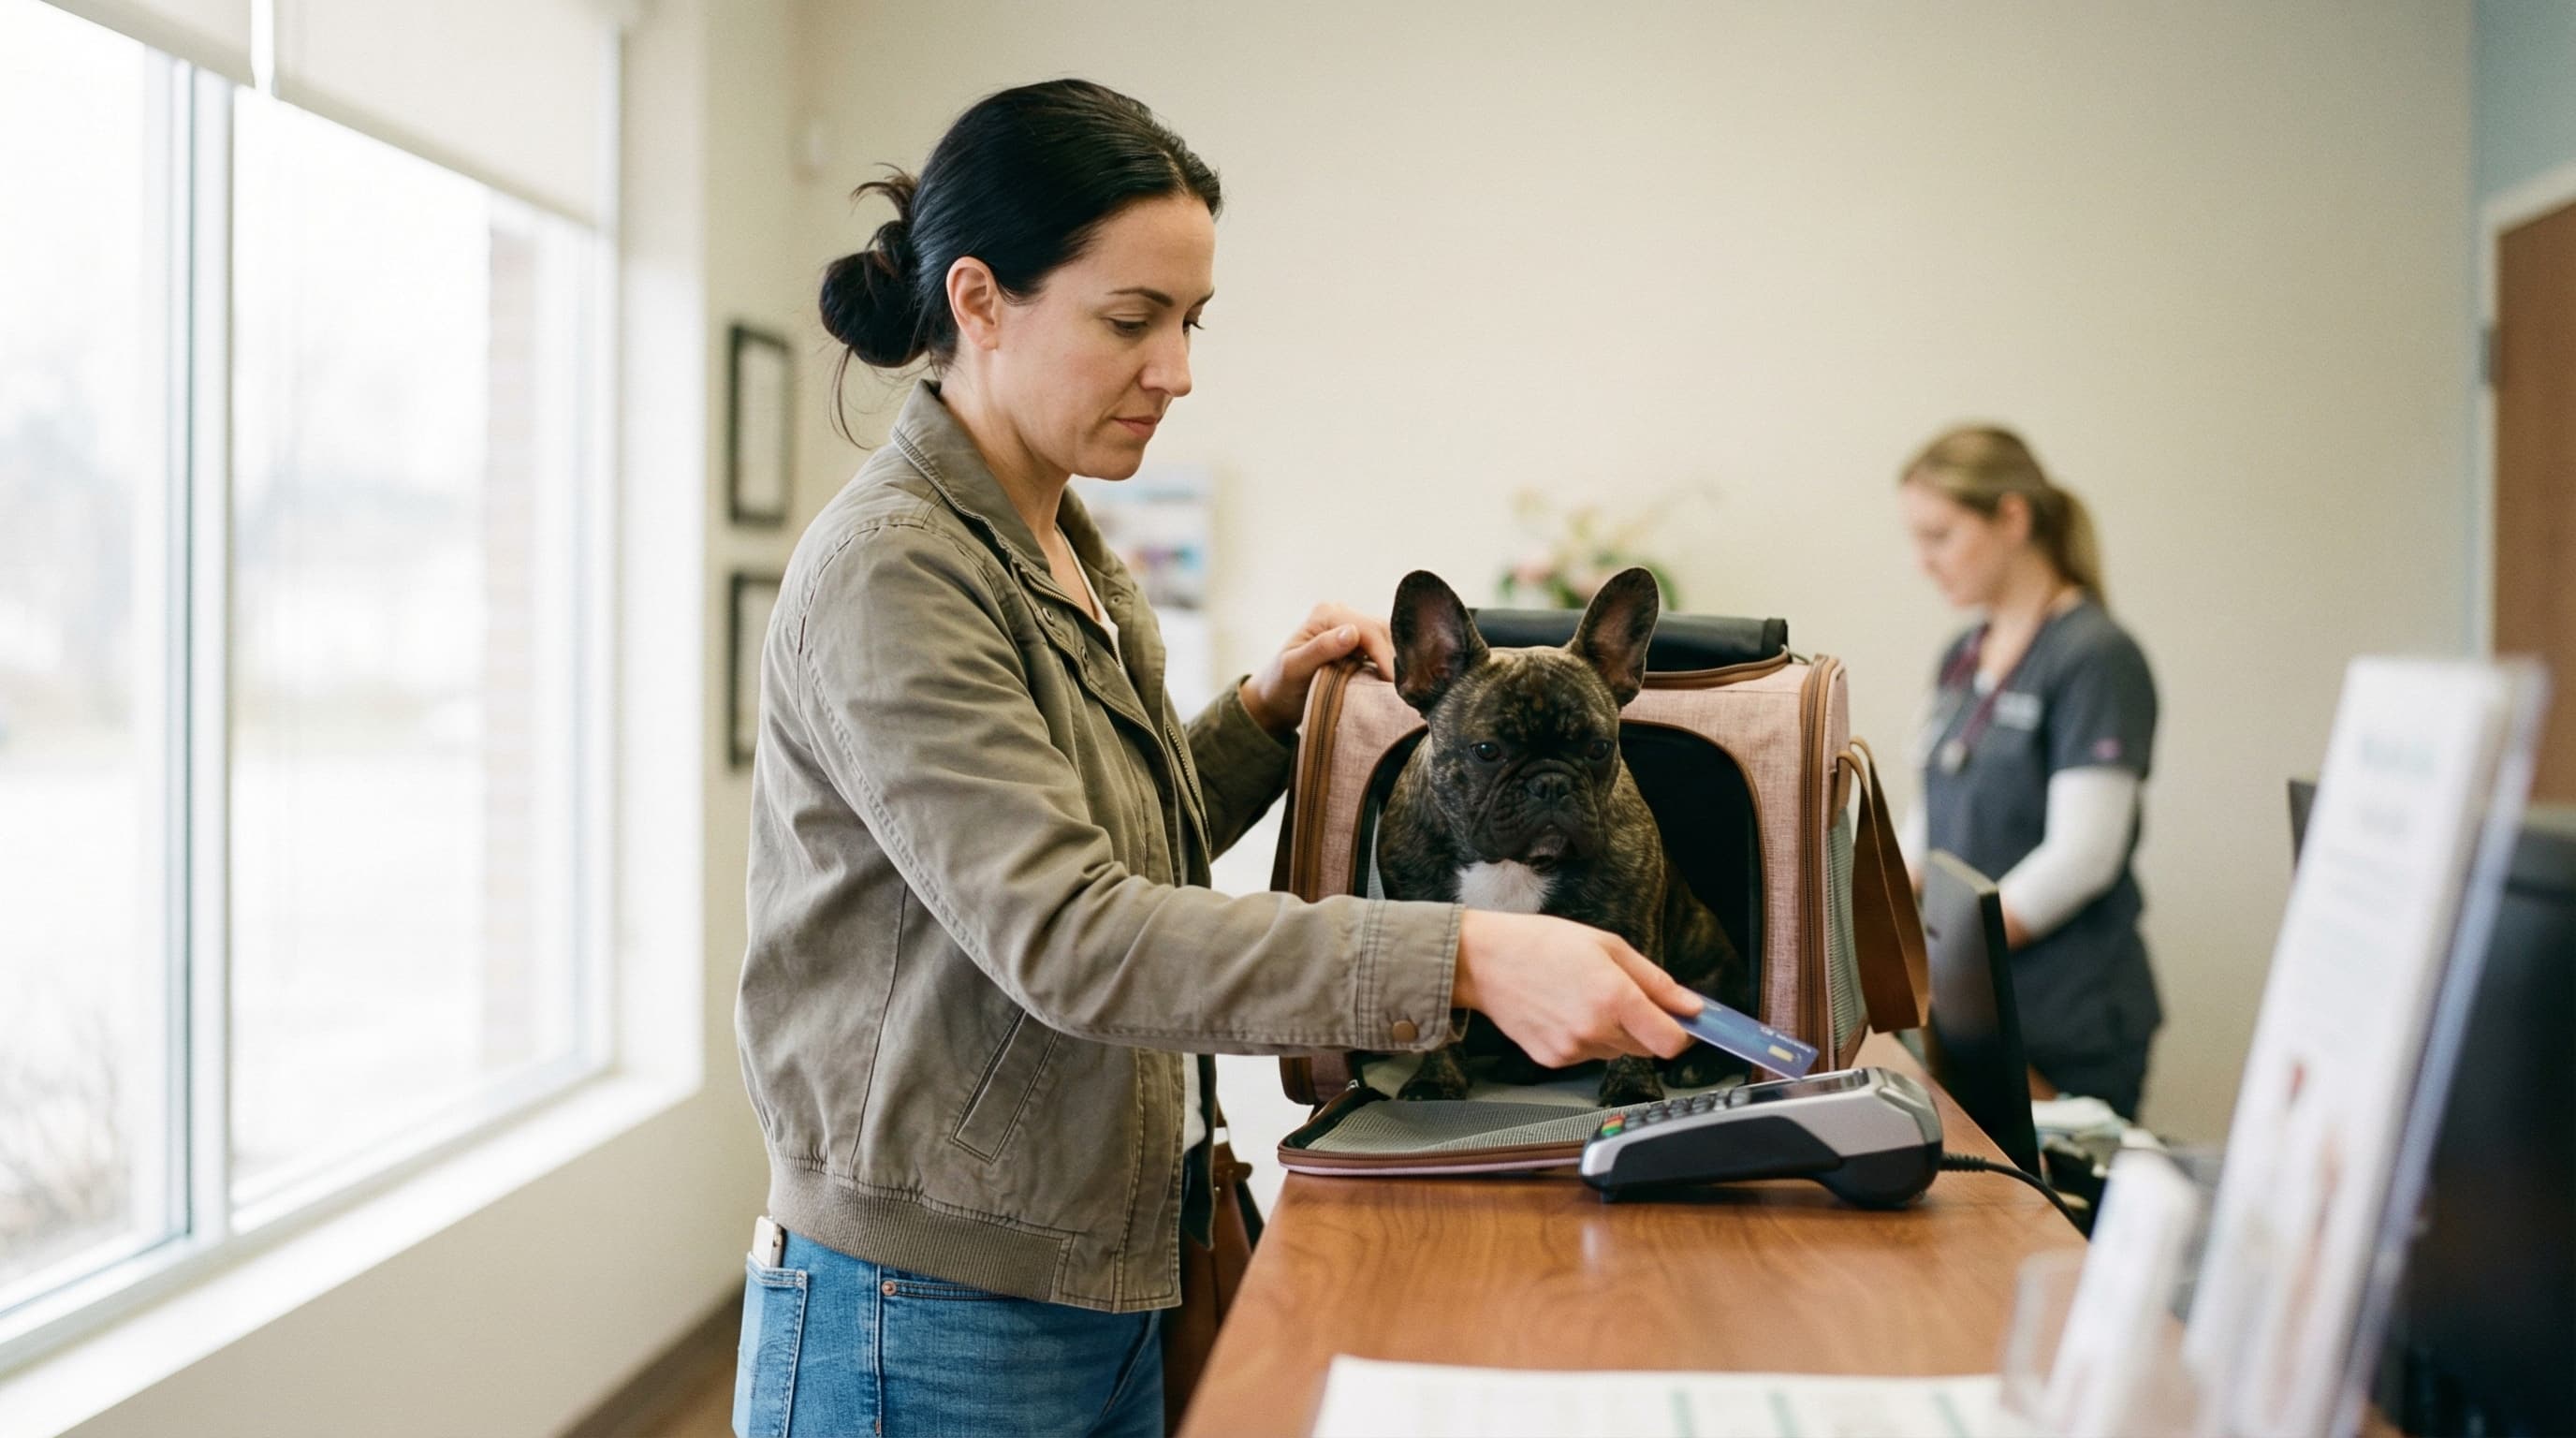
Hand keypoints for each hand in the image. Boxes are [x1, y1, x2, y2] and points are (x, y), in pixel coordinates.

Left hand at [1238, 602, 1396, 735]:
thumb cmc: (1280, 685)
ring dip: (1393, 661)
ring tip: (1397, 687)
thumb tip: (1352, 632)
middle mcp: (1339, 613)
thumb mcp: (1294, 669)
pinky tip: (1390, 682)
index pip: (1366, 629)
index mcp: (1325, 613)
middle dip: (1392, 657)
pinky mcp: (1355, 642)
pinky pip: (1381, 648)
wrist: (1274, 699)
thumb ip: (1321, 649)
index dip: (1383, 655)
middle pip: (1381, 630)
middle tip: (1402, 689)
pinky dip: (1388, 663)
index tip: (1391, 684)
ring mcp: (1348, 626)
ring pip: (1385, 638)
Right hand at [1450, 910, 1701, 1068]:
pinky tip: (1564, 1011)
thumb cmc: (1541, 944)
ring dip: (1614, 1032)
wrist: (1484, 962)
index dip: (1682, 1032)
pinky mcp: (1554, 1061)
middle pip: (1646, 1048)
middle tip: (1621, 994)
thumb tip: (1692, 1006)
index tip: (1682, 1021)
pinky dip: (1586, 1038)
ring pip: (1616, 1051)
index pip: (1671, 1041)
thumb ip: (1656, 981)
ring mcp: (1573, 1049)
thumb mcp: (1608, 946)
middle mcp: (1595, 1030)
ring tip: (1583, 997)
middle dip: (1645, 1026)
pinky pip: (1588, 1055)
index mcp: (1613, 997)